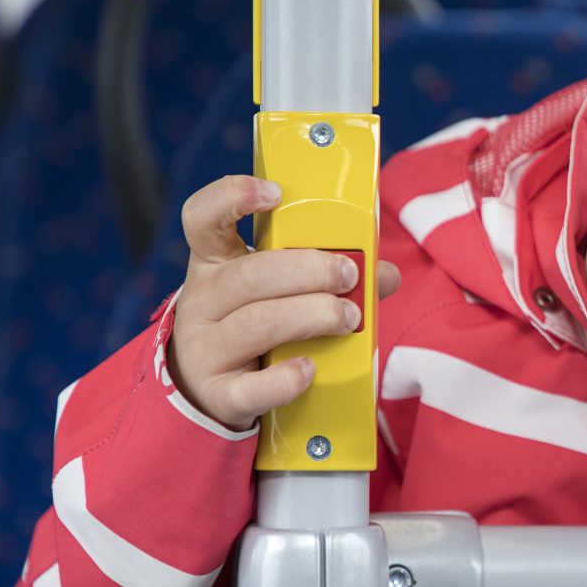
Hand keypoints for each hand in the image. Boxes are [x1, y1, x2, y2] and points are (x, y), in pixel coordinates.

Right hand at [167, 174, 400, 430]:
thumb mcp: (280, 291)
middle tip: (349, 276)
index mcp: (215, 263)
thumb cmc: (256, 324)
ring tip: (348, 318)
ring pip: (255, 324)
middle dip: (307, 271)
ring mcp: (204, 349)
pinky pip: (249, 388)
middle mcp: (202, 301)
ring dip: (310, 316)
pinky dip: (283, 380)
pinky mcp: (218, 394)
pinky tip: (309, 370)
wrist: (212, 389)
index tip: (275, 193)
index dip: (232, 197)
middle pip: (248, 276)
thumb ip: (330, 276)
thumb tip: (383, 273)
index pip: (203, 218)